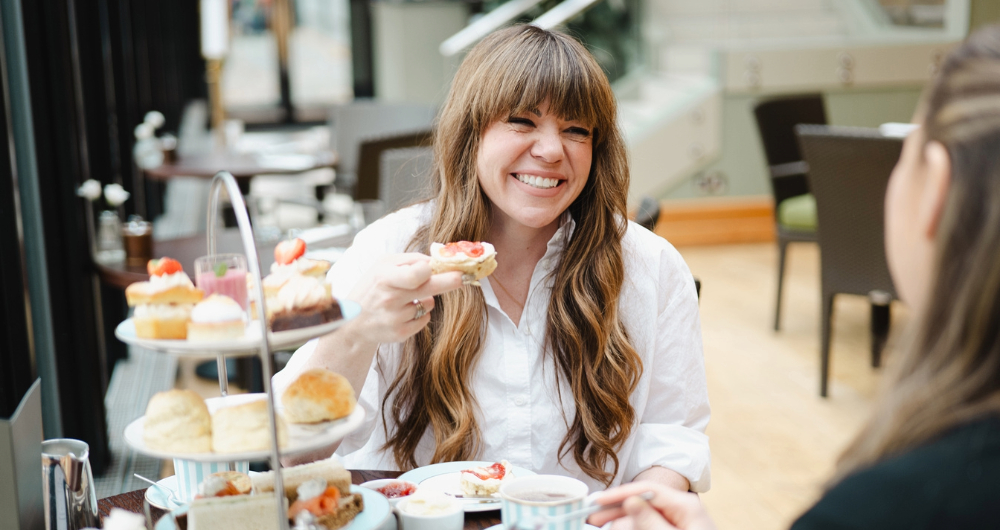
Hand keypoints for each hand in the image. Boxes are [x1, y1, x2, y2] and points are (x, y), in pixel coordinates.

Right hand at [345, 253, 463, 344]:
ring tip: (405, 298)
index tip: (444, 265)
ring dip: (425, 298)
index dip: (431, 269)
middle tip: (464, 276)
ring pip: (429, 303)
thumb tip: (437, 261)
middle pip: (430, 288)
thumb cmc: (372, 287)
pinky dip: (420, 313)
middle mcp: (390, 299)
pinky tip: (404, 311)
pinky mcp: (400, 334)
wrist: (352, 322)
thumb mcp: (383, 265)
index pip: (417, 273)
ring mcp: (396, 318)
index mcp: (385, 278)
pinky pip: (425, 319)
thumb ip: (410, 260)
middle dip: (450, 280)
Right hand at [588, 482, 716, 529]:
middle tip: (591, 520)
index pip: (647, 490)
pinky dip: (634, 528)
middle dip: (616, 511)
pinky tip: (619, 529)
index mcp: (684, 505)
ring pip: (642, 517)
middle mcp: (681, 509)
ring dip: (623, 523)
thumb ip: (650, 521)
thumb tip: (630, 500)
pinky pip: (649, 526)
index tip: (596, 502)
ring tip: (603, 527)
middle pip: (642, 503)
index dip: (619, 494)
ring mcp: (677, 521)